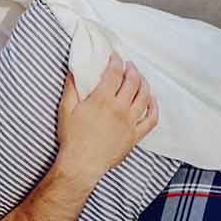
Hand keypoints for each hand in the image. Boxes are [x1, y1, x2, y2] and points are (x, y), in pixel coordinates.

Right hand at [57, 51, 158, 176]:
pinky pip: (151, 118)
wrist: (82, 164)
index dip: (116, 62)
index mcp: (102, 100)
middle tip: (129, 65)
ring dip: (144, 83)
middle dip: (132, 69)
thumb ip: (71, 88)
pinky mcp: (135, 135)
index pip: (114, 74)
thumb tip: (73, 71)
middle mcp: (120, 108)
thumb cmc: (72, 137)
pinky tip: (151, 100)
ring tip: (140, 78)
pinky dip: (154, 106)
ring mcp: (130, 122)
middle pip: (133, 82)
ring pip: (144, 96)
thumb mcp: (66, 109)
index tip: (115, 57)